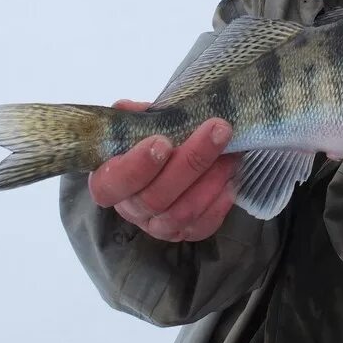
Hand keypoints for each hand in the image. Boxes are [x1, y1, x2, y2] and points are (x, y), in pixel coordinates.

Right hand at [87, 102, 238, 241]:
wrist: (177, 158)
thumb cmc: (152, 140)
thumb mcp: (141, 124)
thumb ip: (135, 117)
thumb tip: (127, 109)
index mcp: (110, 182)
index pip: (113, 183)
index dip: (136, 166)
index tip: (162, 141)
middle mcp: (131, 209)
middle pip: (155, 197)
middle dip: (191, 161)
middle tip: (218, 129)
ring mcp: (158, 225)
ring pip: (182, 212)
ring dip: (211, 179)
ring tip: (231, 150)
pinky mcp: (185, 232)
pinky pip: (203, 225)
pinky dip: (220, 201)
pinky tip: (232, 175)